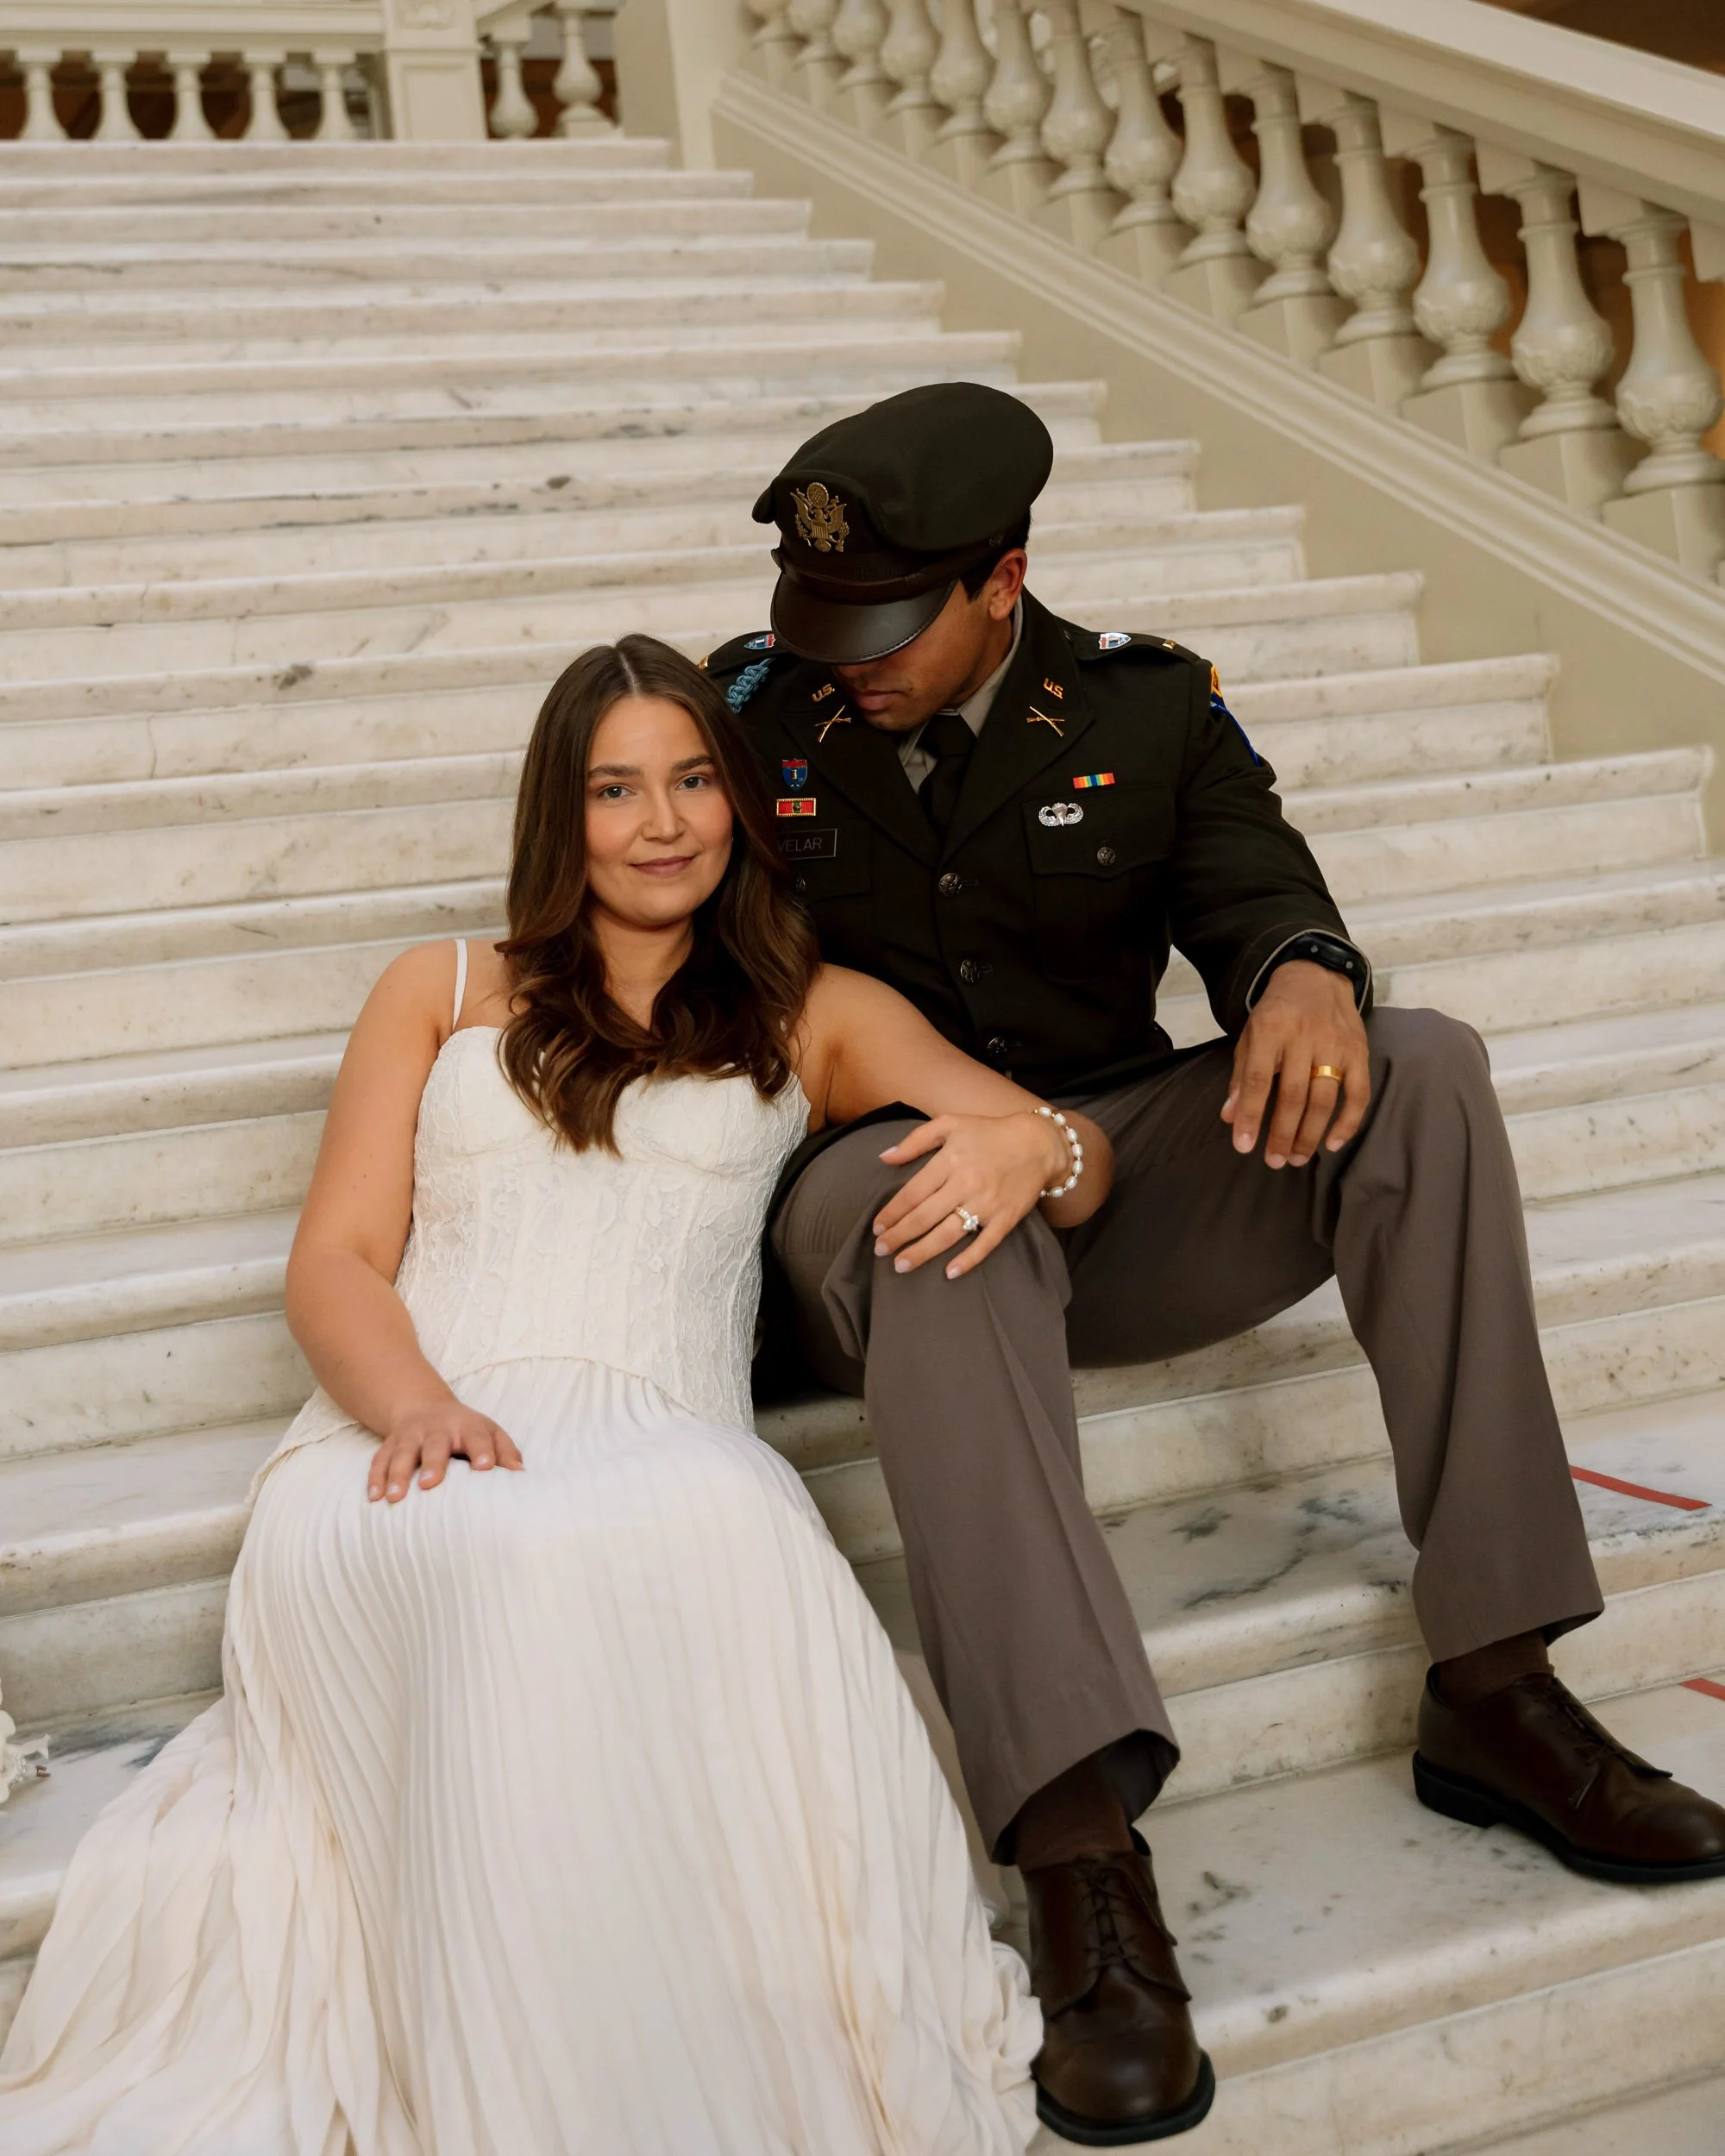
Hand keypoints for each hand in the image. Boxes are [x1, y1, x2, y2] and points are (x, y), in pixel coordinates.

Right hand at [367, 1398, 523, 1502]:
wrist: (425, 1409)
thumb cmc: (466, 1431)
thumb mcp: (490, 1433)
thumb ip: (506, 1453)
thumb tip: (519, 1475)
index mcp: (467, 1427)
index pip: (477, 1436)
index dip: (482, 1451)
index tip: (485, 1468)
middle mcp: (437, 1429)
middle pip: (435, 1444)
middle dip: (432, 1463)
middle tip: (431, 1484)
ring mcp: (410, 1437)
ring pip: (401, 1453)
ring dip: (397, 1474)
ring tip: (395, 1497)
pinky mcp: (389, 1445)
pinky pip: (379, 1461)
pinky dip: (376, 1478)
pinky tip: (374, 1498)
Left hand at [870, 1112, 1067, 1278]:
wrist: (1038, 1144)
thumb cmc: (988, 1133)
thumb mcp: (949, 1124)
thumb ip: (915, 1140)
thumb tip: (884, 1157)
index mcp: (950, 1160)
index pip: (913, 1193)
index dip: (892, 1212)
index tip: (877, 1227)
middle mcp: (966, 1183)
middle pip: (925, 1216)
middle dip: (899, 1236)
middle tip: (880, 1250)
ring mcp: (987, 1203)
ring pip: (948, 1233)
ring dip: (922, 1252)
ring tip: (901, 1265)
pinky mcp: (1006, 1218)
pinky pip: (986, 1243)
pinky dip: (969, 1260)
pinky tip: (950, 1273)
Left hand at [1222, 959, 1369, 1167]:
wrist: (1317, 975)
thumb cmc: (1277, 1012)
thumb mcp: (1250, 1035)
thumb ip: (1241, 1075)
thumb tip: (1230, 1117)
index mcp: (1270, 1029)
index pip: (1257, 1080)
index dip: (1250, 1116)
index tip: (1243, 1146)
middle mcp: (1304, 1037)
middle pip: (1293, 1095)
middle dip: (1282, 1134)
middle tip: (1274, 1161)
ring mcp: (1335, 1044)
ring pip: (1324, 1099)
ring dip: (1310, 1134)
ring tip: (1296, 1158)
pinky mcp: (1360, 1051)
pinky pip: (1358, 1093)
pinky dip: (1348, 1122)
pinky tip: (1333, 1144)